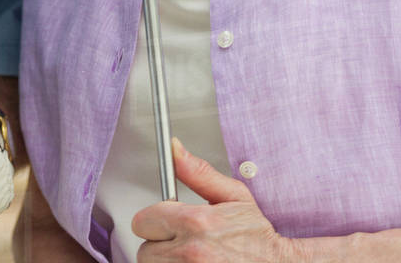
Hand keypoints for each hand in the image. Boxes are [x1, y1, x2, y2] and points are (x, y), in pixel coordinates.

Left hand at [131, 139, 297, 261]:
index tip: (168, 223)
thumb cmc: (258, 237)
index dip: (155, 220)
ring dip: (166, 261)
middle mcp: (190, 253)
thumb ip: (199, 173)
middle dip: (159, 245)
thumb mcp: (234, 196)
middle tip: (180, 243)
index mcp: (196, 223)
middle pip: (145, 250)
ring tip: (188, 256)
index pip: (143, 221)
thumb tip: (175, 150)